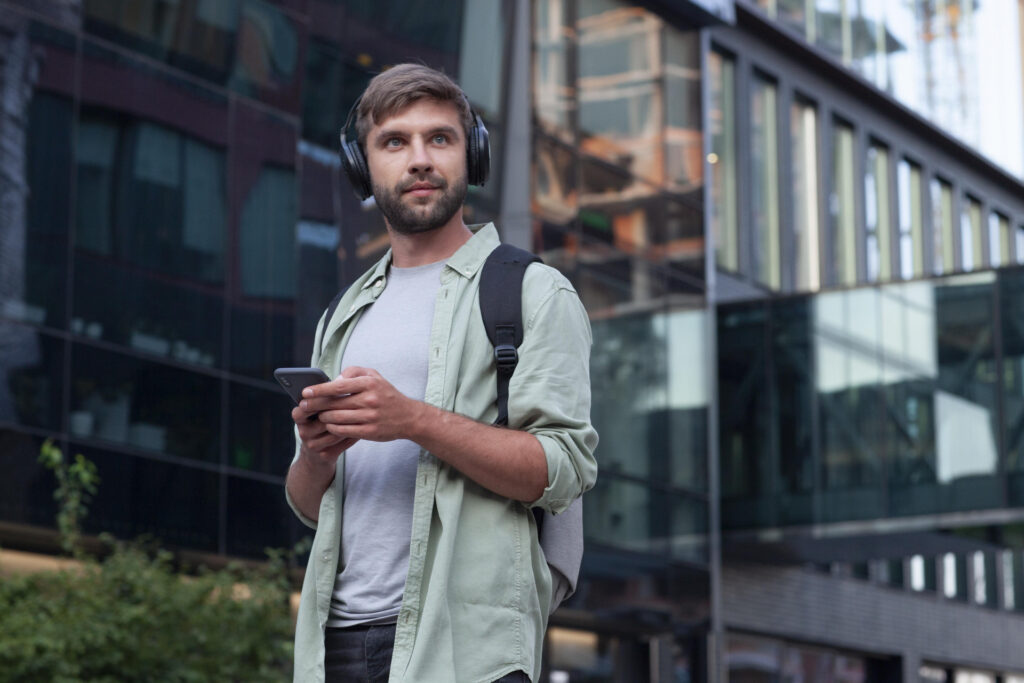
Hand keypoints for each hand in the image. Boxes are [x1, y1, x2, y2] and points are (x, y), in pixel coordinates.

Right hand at [292, 398, 356, 469]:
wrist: (317, 456)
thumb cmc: (320, 425)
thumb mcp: (316, 412)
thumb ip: (324, 397)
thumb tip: (340, 382)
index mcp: (299, 416)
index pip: (306, 405)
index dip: (323, 398)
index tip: (339, 391)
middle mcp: (304, 431)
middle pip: (324, 417)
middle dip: (341, 409)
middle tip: (357, 400)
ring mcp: (313, 445)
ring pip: (336, 430)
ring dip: (350, 422)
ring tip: (362, 413)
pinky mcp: (325, 455)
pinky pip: (343, 442)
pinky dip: (353, 434)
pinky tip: (361, 427)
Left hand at [300, 366, 424, 442]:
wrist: (409, 417)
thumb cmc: (387, 394)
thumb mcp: (375, 376)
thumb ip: (354, 372)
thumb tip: (335, 379)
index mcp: (369, 384)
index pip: (338, 386)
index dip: (319, 390)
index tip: (305, 392)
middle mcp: (370, 400)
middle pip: (334, 404)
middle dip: (315, 406)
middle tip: (303, 407)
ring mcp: (370, 417)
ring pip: (336, 419)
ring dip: (323, 418)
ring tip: (318, 416)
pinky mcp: (370, 432)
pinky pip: (343, 431)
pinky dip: (333, 428)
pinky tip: (329, 425)